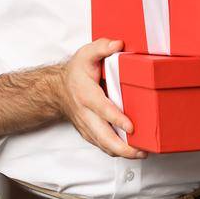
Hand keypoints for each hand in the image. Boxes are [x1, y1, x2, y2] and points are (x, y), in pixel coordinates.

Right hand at [58, 39, 146, 159]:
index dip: (116, 119)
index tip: (131, 126)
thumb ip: (102, 47)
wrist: (57, 90)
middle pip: (102, 136)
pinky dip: (116, 151)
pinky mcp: (89, 132)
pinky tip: (132, 151)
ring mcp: (87, 125)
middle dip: (121, 147)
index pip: (102, 109)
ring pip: (103, 144)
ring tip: (142, 154)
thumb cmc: (76, 72)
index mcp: (86, 94)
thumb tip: (118, 44)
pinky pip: (102, 145)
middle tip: (141, 151)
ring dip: (121, 152)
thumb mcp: (86, 53)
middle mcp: (85, 113)